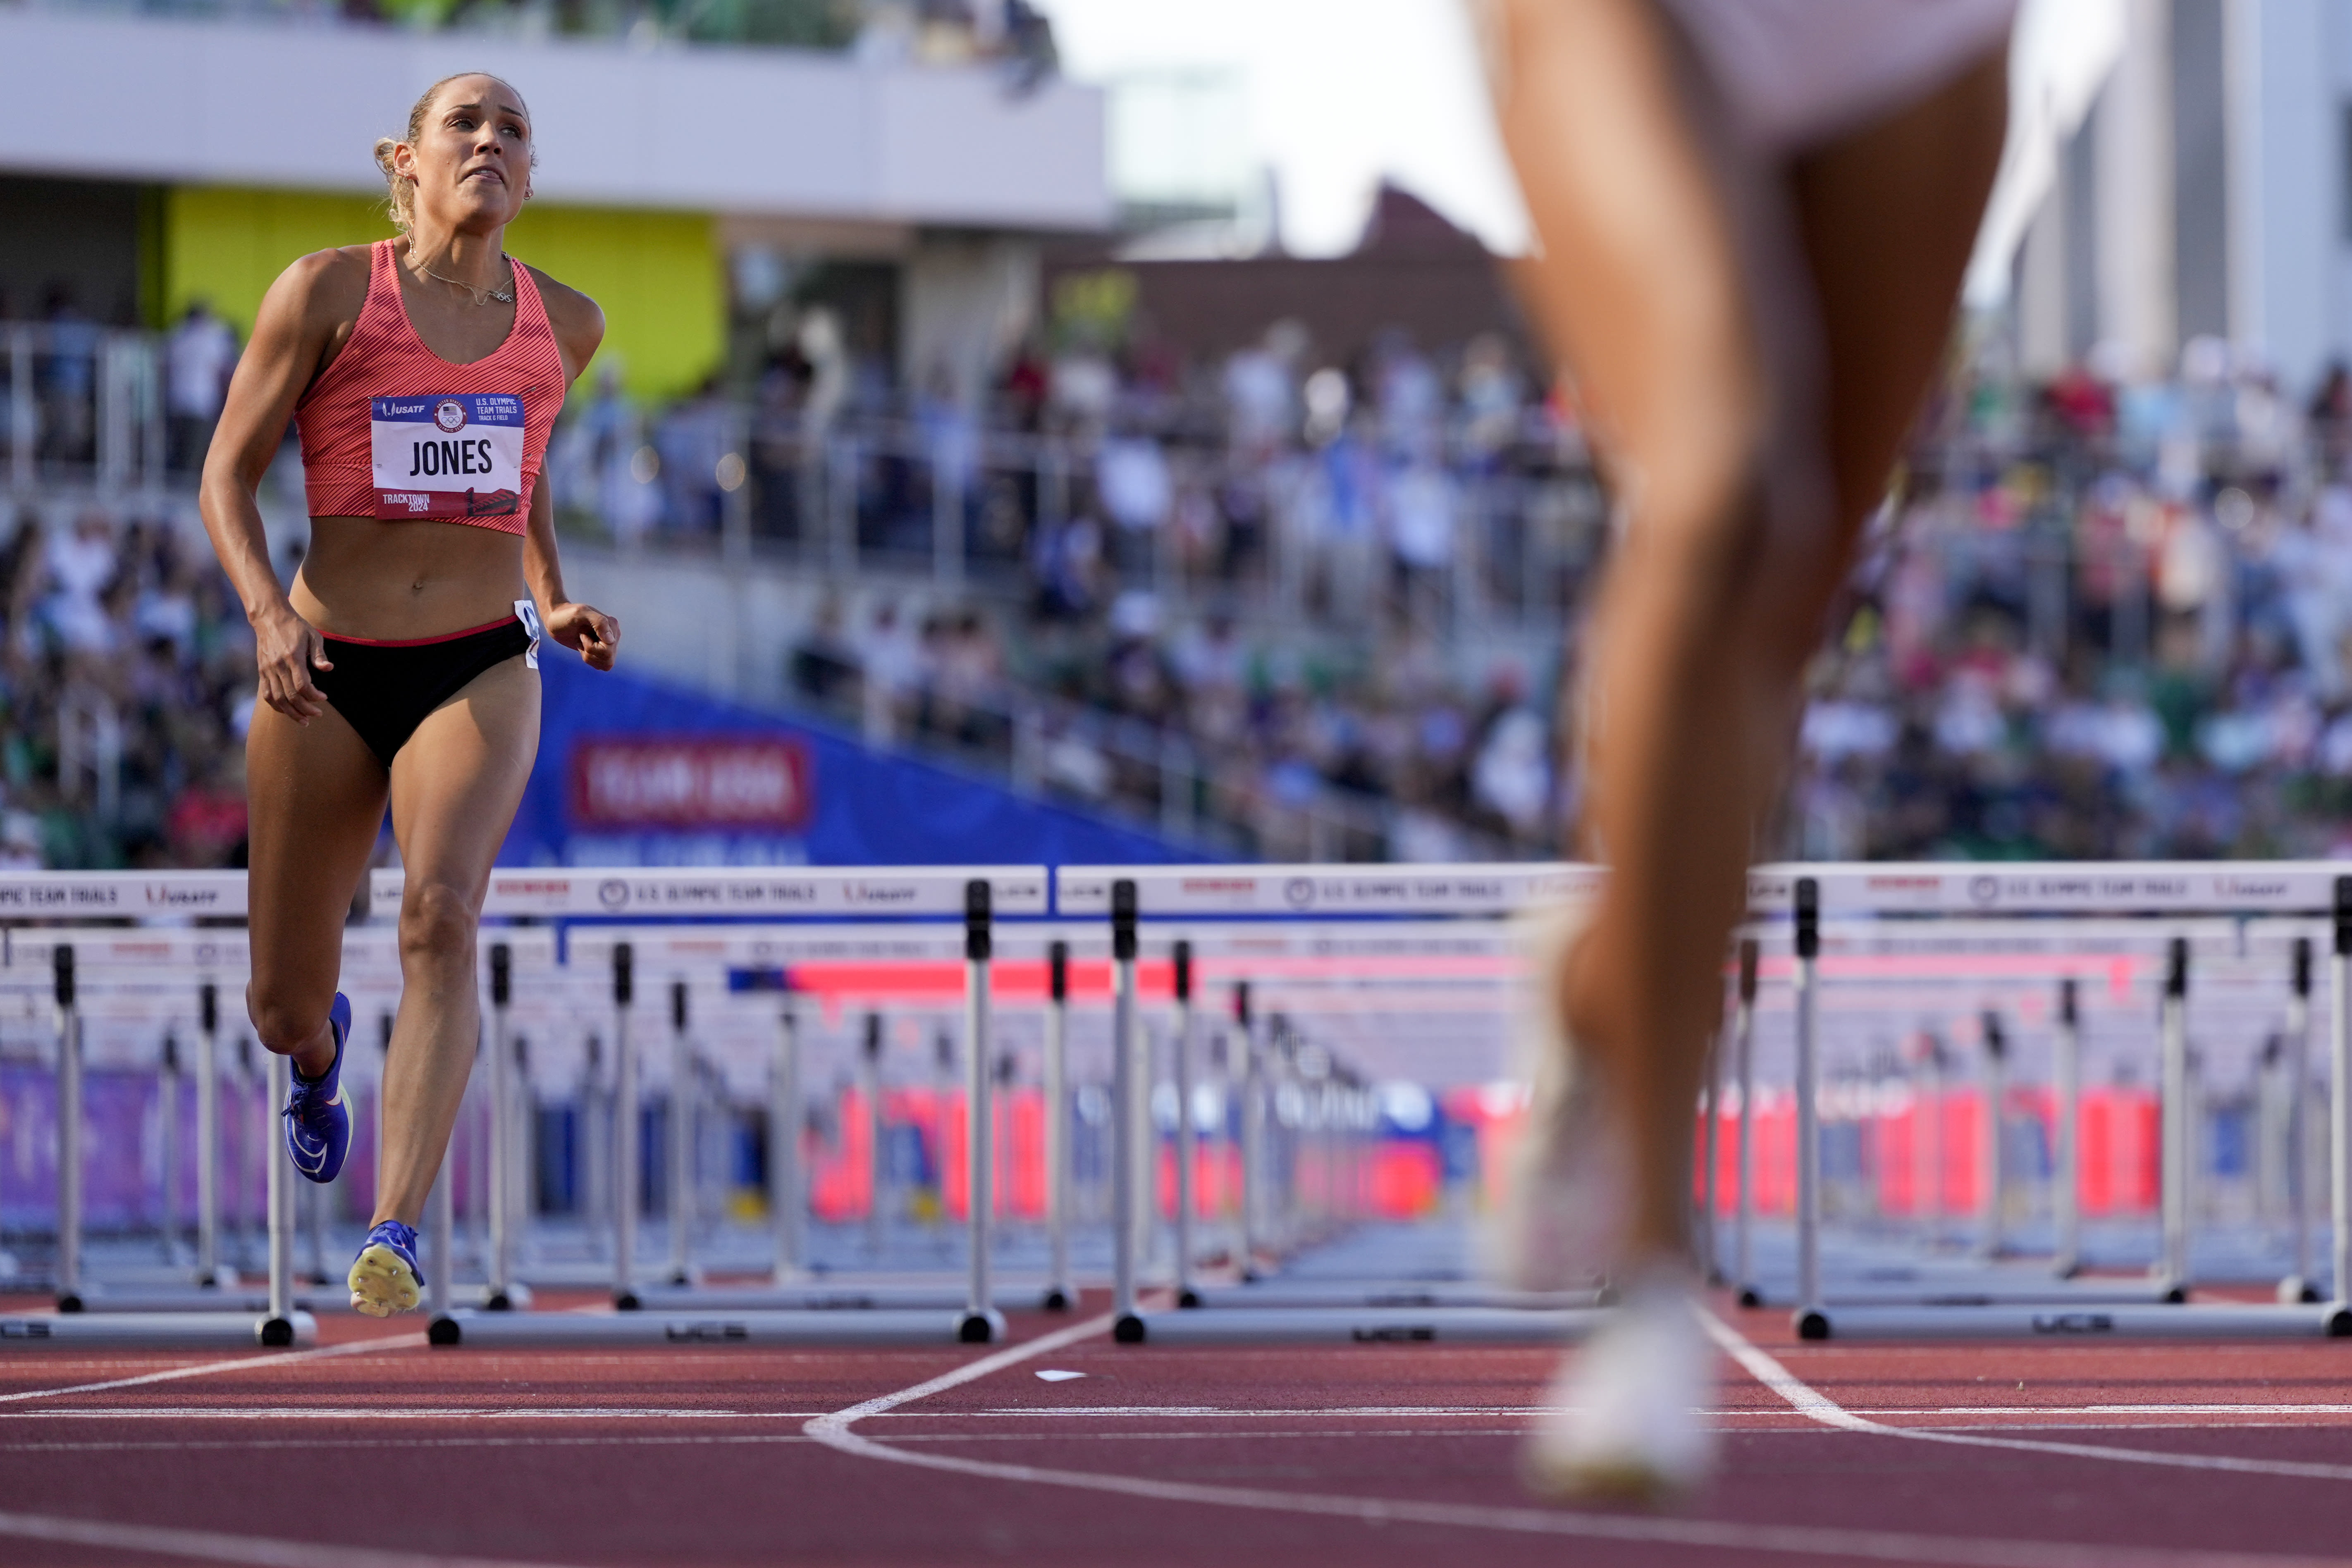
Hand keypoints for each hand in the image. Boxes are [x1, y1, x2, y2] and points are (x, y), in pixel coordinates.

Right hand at [253, 603, 330, 722]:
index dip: (314, 696)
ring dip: (291, 713)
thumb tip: (328, 669)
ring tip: (304, 721)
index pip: (302, 685)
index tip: (324, 698)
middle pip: (290, 696)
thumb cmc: (295, 626)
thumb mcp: (313, 636)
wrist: (269, 617)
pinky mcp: (261, 671)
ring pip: (277, 699)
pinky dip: (277, 706)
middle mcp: (278, 666)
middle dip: (305, 709)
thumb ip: (320, 655)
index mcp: (292, 657)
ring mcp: (267, 669)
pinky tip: (288, 711)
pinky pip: (267, 694)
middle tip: (318, 714)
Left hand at [544, 601, 618, 671]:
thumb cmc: (566, 614)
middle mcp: (613, 635)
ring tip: (581, 643)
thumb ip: (599, 622)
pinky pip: (601, 665)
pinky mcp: (600, 652)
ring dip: (589, 656)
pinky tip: (582, 647)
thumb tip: (611, 641)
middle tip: (581, 639)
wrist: (555, 620)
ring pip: (606, 664)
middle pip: (608, 658)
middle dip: (590, 652)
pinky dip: (589, 659)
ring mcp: (608, 645)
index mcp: (612, 625)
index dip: (592, 646)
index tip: (582, 634)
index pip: (609, 648)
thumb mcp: (580, 613)